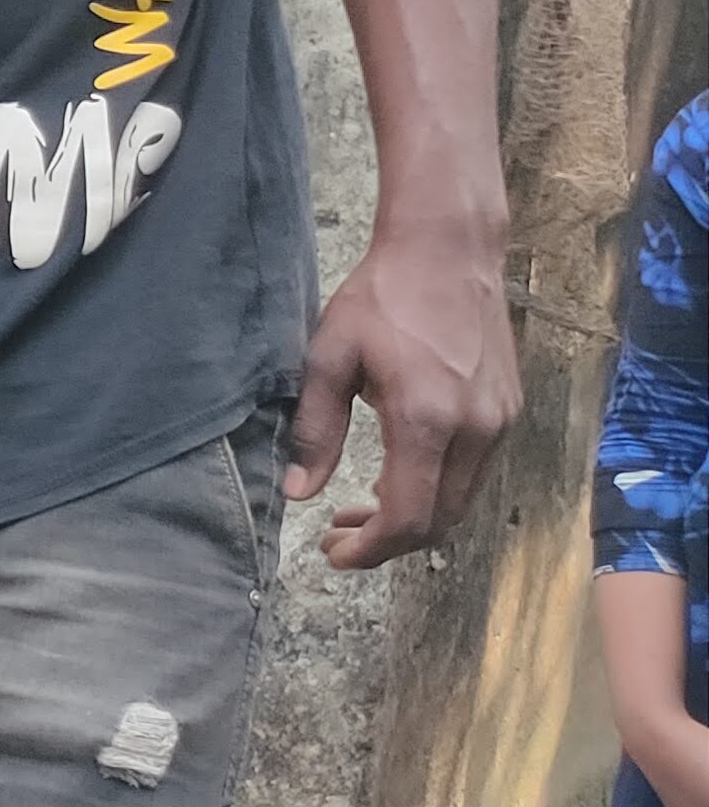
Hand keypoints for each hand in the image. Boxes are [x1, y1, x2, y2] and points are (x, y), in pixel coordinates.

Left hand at [289, 216, 516, 568]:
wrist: (448, 251)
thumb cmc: (382, 297)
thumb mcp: (329, 357)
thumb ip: (314, 430)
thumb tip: (297, 493)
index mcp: (427, 419)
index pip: (410, 517)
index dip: (371, 549)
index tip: (334, 554)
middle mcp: (476, 429)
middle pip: (440, 521)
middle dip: (388, 542)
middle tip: (337, 539)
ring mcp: (500, 421)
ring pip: (460, 501)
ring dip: (413, 518)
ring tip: (358, 511)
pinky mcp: (508, 410)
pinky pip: (473, 473)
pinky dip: (435, 490)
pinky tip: (396, 476)